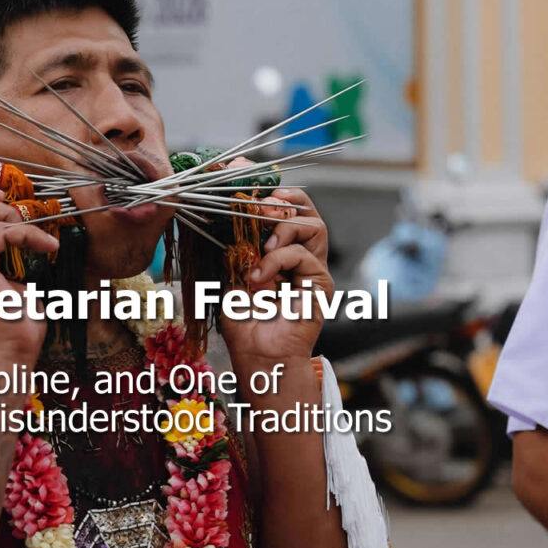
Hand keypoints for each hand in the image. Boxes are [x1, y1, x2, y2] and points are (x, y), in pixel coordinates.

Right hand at [0, 178, 58, 369]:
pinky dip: (30, 233)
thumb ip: (1, 256)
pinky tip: (47, 247)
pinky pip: (2, 231)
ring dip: (2, 208)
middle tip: (1, 198)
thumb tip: (20, 231)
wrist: (7, 354)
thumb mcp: (7, 280)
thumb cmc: (12, 324)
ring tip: (23, 225)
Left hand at [220, 188, 332, 364]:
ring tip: (262, 247)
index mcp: (279, 254)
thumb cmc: (244, 326)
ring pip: (313, 225)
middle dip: (284, 200)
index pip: (284, 212)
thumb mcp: (229, 281)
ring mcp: (312, 270)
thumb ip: (234, 254)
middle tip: (260, 206)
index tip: (248, 190)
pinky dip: (277, 260)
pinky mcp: (320, 283)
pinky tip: (259, 276)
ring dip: (283, 228)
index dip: (270, 196)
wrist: (259, 358)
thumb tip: (227, 224)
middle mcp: (300, 258)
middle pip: (307, 210)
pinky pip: (302, 255)